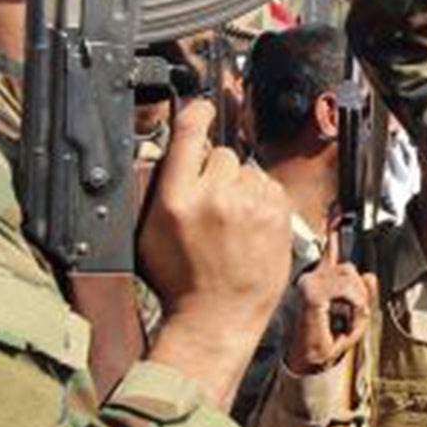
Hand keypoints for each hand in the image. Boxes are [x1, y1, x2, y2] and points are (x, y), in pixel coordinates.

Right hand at [139, 101, 289, 401]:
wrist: (217, 318)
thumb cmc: (180, 283)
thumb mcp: (149, 234)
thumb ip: (160, 188)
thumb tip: (171, 153)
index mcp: (176, 199)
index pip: (189, 133)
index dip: (197, 113)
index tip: (202, 108)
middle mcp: (214, 197)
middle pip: (221, 153)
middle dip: (216, 171)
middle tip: (211, 205)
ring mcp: (250, 205)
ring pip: (248, 170)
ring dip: (241, 187)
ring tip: (232, 222)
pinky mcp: (276, 215)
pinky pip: (270, 187)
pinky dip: (262, 200)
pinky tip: (250, 226)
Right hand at [287, 232, 375, 377]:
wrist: (312, 360)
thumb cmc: (328, 340)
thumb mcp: (356, 315)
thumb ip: (364, 293)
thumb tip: (370, 275)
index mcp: (320, 278)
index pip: (329, 248)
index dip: (333, 227)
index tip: (337, 209)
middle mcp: (311, 277)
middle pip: (350, 267)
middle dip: (359, 292)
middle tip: (352, 314)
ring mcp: (308, 283)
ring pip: (350, 277)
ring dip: (357, 301)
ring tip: (345, 318)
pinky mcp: (310, 292)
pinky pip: (346, 289)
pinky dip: (353, 305)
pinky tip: (342, 317)